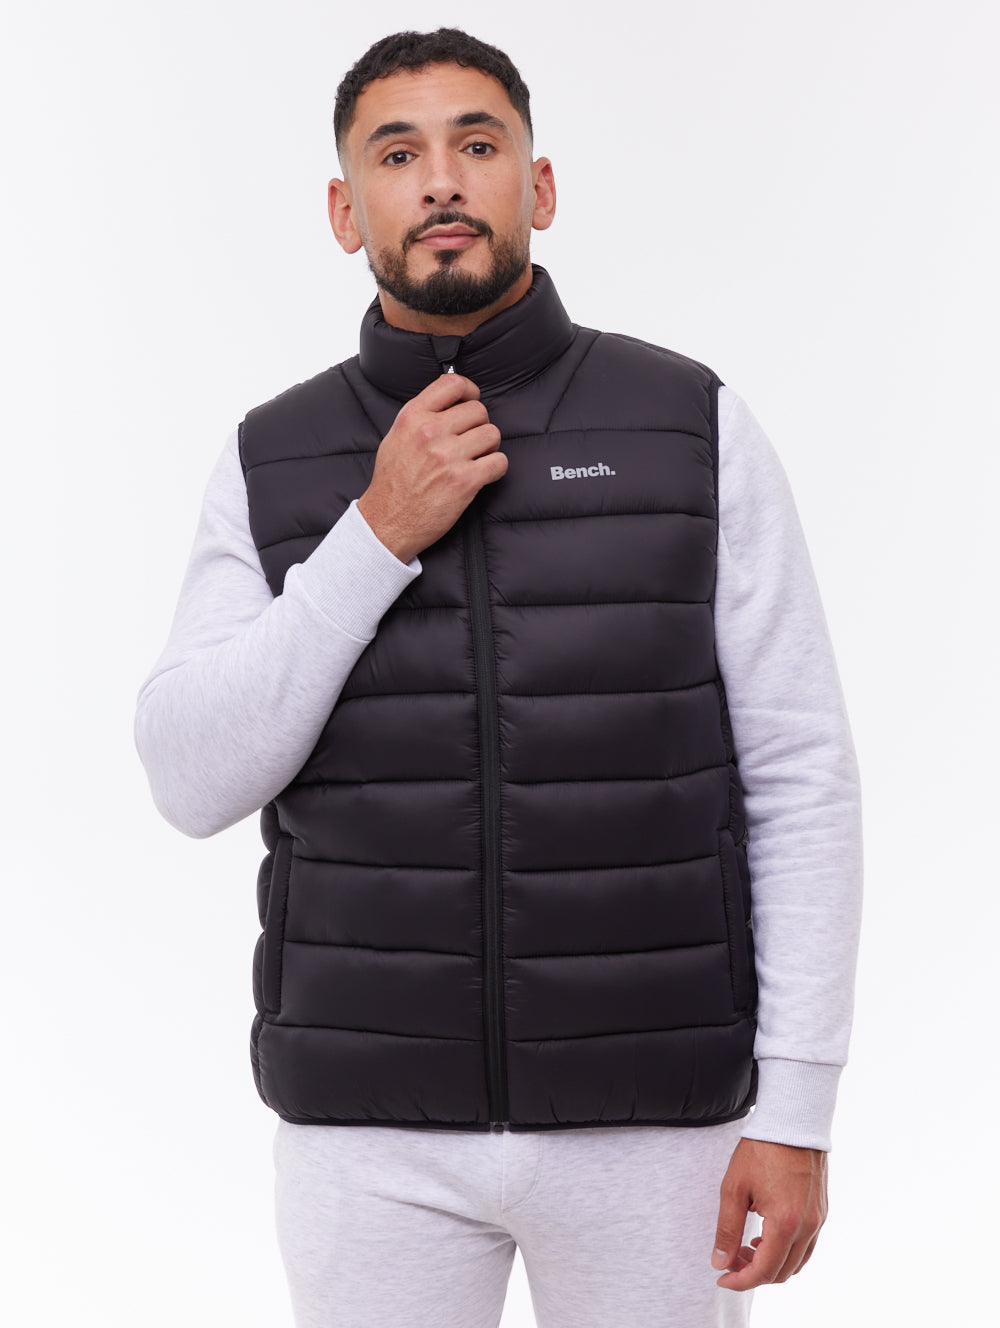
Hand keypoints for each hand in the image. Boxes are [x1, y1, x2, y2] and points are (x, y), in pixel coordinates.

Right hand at [356, 373, 506, 562]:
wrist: (386, 522)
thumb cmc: (391, 483)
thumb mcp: (395, 437)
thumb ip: (420, 417)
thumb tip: (448, 403)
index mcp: (413, 417)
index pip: (453, 383)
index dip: (470, 390)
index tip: (471, 401)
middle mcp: (431, 432)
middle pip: (478, 410)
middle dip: (478, 426)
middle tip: (470, 442)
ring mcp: (449, 456)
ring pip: (492, 434)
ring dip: (488, 447)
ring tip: (475, 459)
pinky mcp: (464, 481)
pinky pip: (499, 462)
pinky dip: (496, 468)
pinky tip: (483, 475)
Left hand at [711, 1138, 827, 1290]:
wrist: (792, 1120)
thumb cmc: (761, 1149)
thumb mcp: (734, 1188)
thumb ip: (726, 1229)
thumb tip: (720, 1262)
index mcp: (785, 1223)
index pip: (764, 1271)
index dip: (740, 1280)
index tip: (722, 1277)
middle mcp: (807, 1226)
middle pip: (782, 1272)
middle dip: (753, 1274)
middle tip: (730, 1260)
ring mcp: (818, 1220)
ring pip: (797, 1263)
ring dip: (771, 1264)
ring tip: (746, 1248)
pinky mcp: (822, 1211)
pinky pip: (806, 1246)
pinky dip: (786, 1251)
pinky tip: (766, 1236)